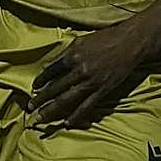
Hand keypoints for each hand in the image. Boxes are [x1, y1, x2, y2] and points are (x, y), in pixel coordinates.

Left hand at [29, 23, 159, 127]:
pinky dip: (77, 115)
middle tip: (30, 108)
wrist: (130, 41)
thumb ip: (67, 54)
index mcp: (73, 55)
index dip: (41, 81)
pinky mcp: (104, 89)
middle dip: (41, 99)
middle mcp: (80, 69)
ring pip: (68, 99)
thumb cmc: (106, 38)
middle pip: (56, 88)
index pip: (52, 71)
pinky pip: (87, 106)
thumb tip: (53, 66)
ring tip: (41, 118)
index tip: (34, 89)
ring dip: (52, 110)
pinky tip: (67, 123)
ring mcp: (92, 81)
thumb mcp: (82, 40)